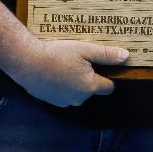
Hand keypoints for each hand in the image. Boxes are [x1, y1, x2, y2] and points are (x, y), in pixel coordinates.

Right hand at [7, 39, 128, 106]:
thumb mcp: (84, 50)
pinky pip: (63, 93)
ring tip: (64, 63)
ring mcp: (63, 101)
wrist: (26, 61)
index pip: (108, 87)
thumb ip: (106, 55)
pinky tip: (54, 71)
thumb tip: (126, 57)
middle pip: (92, 89)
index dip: (107, 75)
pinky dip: (61, 84)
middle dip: (88, 76)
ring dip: (74, 80)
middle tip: (79, 59)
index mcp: (89, 87)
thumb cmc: (57, 54)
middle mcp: (78, 99)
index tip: (99, 63)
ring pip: (76, 91)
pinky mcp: (51, 101)